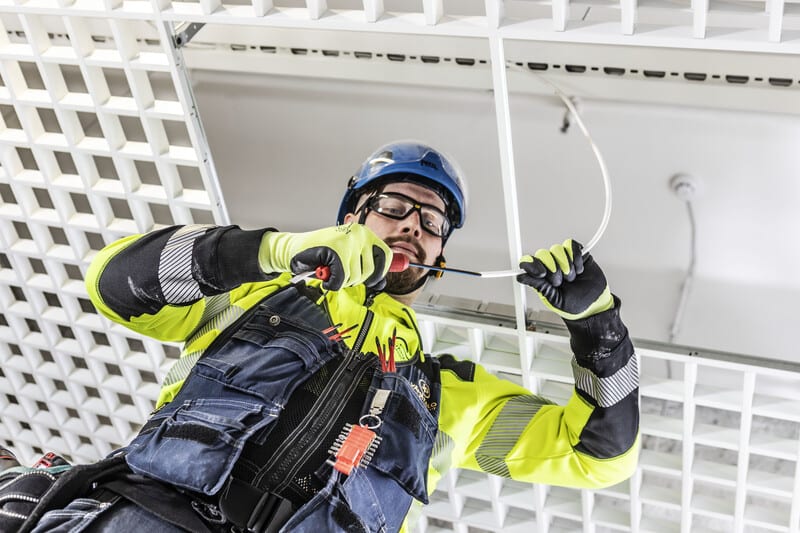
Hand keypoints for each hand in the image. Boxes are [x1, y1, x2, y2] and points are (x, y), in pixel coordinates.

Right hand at [259, 224, 390, 290]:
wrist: (294, 249)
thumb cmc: (322, 254)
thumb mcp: (351, 256)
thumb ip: (370, 263)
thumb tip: (390, 275)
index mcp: (366, 233)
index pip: (386, 257)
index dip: (378, 273)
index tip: (369, 278)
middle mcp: (359, 233)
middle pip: (371, 271)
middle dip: (355, 279)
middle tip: (341, 272)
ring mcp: (347, 241)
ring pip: (355, 277)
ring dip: (340, 280)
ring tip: (330, 270)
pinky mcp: (335, 251)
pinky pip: (340, 279)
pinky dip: (330, 283)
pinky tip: (323, 274)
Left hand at [517, 239, 612, 319]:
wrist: (594, 305)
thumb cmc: (574, 305)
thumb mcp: (553, 298)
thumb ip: (539, 285)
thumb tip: (520, 277)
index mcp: (541, 277)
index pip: (529, 262)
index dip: (532, 265)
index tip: (541, 273)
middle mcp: (551, 266)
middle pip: (543, 254)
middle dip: (553, 269)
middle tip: (560, 281)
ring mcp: (564, 259)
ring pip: (557, 249)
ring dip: (566, 265)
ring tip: (572, 277)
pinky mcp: (578, 255)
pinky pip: (571, 245)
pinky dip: (576, 257)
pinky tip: (579, 269)